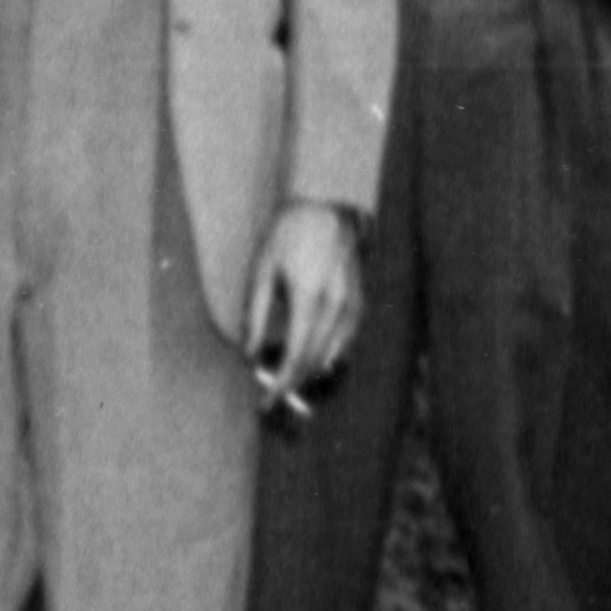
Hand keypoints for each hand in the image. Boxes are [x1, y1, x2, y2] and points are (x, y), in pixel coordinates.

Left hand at [245, 200, 365, 410]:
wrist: (330, 206)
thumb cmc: (290, 233)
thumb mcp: (262, 268)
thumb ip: (255, 315)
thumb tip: (250, 355)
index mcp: (309, 297)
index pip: (296, 357)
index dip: (280, 387)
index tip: (265, 404)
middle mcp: (336, 306)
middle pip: (314, 363)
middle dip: (292, 385)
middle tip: (270, 396)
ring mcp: (353, 306)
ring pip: (333, 358)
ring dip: (308, 374)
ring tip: (285, 378)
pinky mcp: (360, 305)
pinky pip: (346, 345)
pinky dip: (328, 359)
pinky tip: (312, 362)